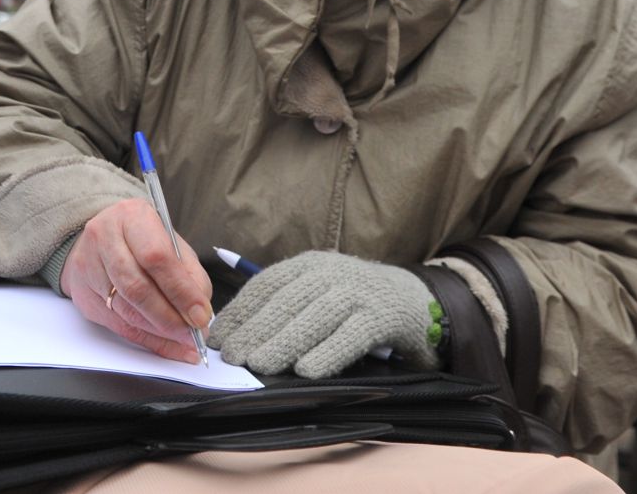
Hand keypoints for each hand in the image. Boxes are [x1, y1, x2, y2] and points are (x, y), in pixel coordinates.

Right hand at [59, 198, 212, 363]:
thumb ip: (189, 273)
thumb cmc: (142, 239)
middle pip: (137, 287)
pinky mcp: (82, 294)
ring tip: (184, 342)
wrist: (101, 237)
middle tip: (193, 335)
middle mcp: (104, 238)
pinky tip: (166, 345)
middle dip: (170, 318)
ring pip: (126, 310)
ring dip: (160, 333)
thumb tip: (200, 312)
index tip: (200, 315)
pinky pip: (118, 325)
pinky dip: (147, 340)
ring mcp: (88, 266)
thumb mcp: (171, 243)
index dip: (180, 291)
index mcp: (131, 217)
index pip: (156, 258)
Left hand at [206, 250, 442, 377]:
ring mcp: (359, 293)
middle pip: (287, 300)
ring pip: (315, 317)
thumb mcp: (319, 292)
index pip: (266, 285)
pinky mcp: (383, 316)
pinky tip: (307, 370)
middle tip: (234, 355)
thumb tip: (240, 335)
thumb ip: (287, 306)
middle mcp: (332, 272)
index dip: (240, 311)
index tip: (219, 336)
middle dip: (256, 328)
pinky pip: (351, 336)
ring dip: (284, 341)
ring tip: (260, 364)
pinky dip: (327, 353)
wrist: (417, 300)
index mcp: (310, 265)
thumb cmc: (356, 303)